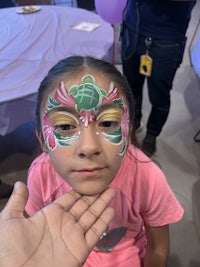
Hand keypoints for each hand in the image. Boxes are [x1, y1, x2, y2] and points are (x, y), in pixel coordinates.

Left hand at [0, 182, 114, 266]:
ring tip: (112, 192)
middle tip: (106, 184)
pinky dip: (103, 222)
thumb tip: (19, 183)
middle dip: (95, 195)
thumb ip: (18, 201)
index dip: (80, 191)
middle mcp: (64, 223)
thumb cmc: (8, 249)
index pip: (69, 199)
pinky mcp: (80, 249)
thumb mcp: (9, 220)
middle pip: (84, 205)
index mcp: (50, 215)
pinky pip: (95, 233)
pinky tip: (110, 211)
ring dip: (102, 204)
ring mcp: (73, 236)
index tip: (89, 182)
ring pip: (92, 216)